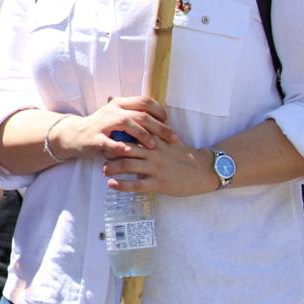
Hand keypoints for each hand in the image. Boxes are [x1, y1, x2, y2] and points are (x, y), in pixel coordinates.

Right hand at [52, 97, 176, 161]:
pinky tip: (132, 153)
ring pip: (127, 124)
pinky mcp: (95, 138)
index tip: (168, 123)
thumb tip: (160, 118)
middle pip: (141, 114)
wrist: (74, 135)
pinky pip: (110, 142)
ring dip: (143, 135)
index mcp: (120, 103)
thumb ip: (135, 115)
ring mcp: (103, 123)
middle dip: (160, 127)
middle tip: (173, 138)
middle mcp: (112, 110)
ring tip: (154, 146)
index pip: (145, 101)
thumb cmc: (102, 128)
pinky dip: (122, 147)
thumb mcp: (117, 116)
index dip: (160, 111)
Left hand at [102, 140, 217, 197]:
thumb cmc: (182, 154)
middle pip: (125, 148)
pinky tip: (111, 184)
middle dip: (109, 151)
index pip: (132, 133)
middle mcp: (154, 152)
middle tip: (100, 153)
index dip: (115, 134)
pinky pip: (137, 185)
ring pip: (128, 165)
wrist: (203, 170)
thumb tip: (137, 119)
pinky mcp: (159, 183)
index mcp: (155, 140)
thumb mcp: (168, 138)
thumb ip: (152, 130)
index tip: (104, 136)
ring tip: (104, 170)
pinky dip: (121, 185)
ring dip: (112, 168)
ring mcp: (156, 168)